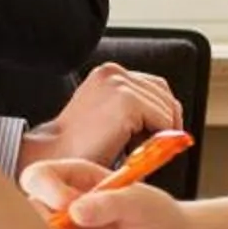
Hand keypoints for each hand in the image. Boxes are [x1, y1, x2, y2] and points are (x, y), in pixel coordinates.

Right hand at [18, 63, 180, 171]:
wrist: (55, 157)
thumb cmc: (79, 146)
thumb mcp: (109, 117)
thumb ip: (134, 109)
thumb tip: (172, 116)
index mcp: (108, 73)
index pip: (154, 86)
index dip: (161, 111)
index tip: (156, 134)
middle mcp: (113, 72)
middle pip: (164, 94)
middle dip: (165, 121)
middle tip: (149, 145)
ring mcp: (119, 83)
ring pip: (166, 108)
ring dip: (159, 133)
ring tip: (136, 149)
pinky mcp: (126, 100)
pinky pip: (163, 121)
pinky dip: (157, 140)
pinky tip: (134, 149)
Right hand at [20, 155, 195, 228]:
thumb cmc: (158, 215)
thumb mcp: (139, 202)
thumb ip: (109, 203)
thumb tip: (76, 211)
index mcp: (76, 178)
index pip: (40, 175)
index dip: (47, 187)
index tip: (68, 203)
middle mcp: (64, 204)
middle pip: (30, 205)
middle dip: (43, 220)